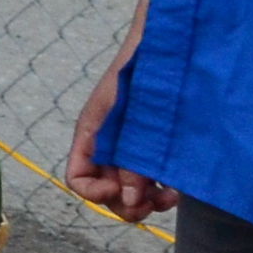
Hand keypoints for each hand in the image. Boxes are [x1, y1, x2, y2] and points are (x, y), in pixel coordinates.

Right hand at [57, 31, 178, 222]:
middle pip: (105, 192)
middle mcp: (109, 146)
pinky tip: (175, 187)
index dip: (95, 194)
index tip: (120, 191)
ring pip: (130, 191)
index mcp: (93, 136)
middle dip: (126, 204)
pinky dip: (160, 190)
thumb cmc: (147, 74)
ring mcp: (131, 148)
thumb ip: (130, 162)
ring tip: (169, 197)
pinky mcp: (154, 148)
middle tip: (151, 205)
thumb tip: (129, 201)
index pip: (78, 179)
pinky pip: (150, 181)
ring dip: (146, 202)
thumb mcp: (134, 122)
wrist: (171, 46)